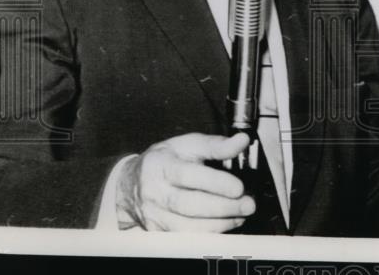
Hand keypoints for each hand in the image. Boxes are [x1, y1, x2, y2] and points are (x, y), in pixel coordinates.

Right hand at [116, 131, 254, 231]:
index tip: (239, 187)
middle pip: (189, 205)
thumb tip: (241, 141)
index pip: (188, 175)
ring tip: (241, 215)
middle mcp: (155, 192)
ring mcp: (154, 215)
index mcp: (162, 166)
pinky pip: (185, 237)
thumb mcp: (187, 144)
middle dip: (223, 207)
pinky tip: (226, 224)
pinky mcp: (157, 232)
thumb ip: (216, 144)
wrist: (131, 184)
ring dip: (219, 223)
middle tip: (247, 204)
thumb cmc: (164, 161)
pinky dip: (209, 233)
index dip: (215, 183)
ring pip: (187, 227)